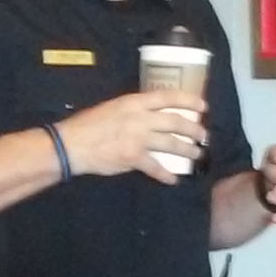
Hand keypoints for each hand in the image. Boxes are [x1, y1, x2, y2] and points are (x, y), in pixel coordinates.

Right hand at [58, 90, 209, 184]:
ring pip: (171, 144)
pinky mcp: (133, 158)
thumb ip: (133, 111)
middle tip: (203, 136)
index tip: (203, 107)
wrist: (71, 144)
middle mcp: (140, 118)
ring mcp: (138, 138)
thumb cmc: (88, 124)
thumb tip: (150, 116)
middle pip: (175, 122)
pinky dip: (166, 174)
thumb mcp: (112, 107)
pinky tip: (174, 179)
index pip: (167, 97)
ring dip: (187, 150)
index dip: (188, 100)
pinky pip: (156, 167)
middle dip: (193, 130)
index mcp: (134, 102)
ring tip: (197, 155)